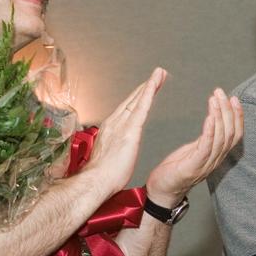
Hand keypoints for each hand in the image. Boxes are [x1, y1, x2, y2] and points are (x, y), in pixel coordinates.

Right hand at [83, 68, 166, 196]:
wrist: (95, 181)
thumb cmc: (101, 177)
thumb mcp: (106, 158)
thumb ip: (112, 150)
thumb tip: (115, 152)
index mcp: (109, 129)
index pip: (126, 109)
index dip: (136, 98)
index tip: (144, 89)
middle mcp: (114, 122)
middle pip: (132, 100)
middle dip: (144, 87)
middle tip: (157, 75)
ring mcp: (122, 125)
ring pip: (138, 99)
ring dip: (149, 84)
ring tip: (160, 74)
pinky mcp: (130, 130)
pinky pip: (142, 106)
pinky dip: (148, 92)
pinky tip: (155, 83)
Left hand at [145, 88, 242, 206]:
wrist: (161, 191)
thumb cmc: (175, 170)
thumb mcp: (194, 150)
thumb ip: (206, 138)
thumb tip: (213, 120)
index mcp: (216, 156)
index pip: (235, 134)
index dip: (237, 116)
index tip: (234, 98)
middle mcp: (215, 160)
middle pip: (230, 133)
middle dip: (228, 110)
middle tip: (221, 92)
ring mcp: (205, 165)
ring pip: (221, 138)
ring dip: (219, 116)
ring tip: (214, 99)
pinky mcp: (193, 167)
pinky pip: (206, 147)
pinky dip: (210, 131)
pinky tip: (209, 117)